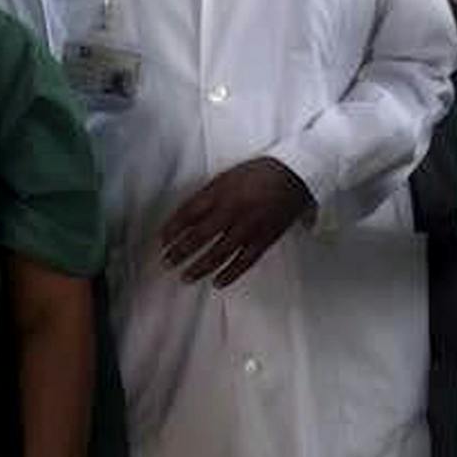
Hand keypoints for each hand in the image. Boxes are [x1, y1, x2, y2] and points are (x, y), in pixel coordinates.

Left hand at [158, 158, 314, 286]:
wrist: (295, 175)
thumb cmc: (257, 174)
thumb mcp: (227, 177)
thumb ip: (207, 196)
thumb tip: (185, 218)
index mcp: (221, 191)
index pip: (189, 213)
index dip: (173, 229)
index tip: (161, 241)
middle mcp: (233, 210)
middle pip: (200, 236)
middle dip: (180, 251)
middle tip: (166, 263)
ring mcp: (249, 227)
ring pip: (220, 252)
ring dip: (200, 267)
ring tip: (185, 277)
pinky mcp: (265, 239)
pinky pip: (245, 261)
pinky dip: (230, 273)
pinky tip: (217, 282)